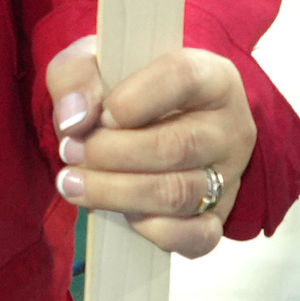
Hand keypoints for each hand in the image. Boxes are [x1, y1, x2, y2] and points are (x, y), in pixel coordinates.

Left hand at [48, 38, 254, 258]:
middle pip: (175, 146)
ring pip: (178, 193)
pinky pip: (198, 236)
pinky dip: (155, 231)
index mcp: (211, 76)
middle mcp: (229, 126)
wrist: (145, 123)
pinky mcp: (219, 214)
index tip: (98, 114)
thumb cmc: (122, 88)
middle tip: (70, 153)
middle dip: (110, 154)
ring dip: (116, 193)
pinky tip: (122, 216)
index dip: (133, 100)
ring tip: (73, 184)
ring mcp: (229, 174)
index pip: (183, 78)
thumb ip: (76, 76)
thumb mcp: (93, 64)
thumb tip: (75, 118)